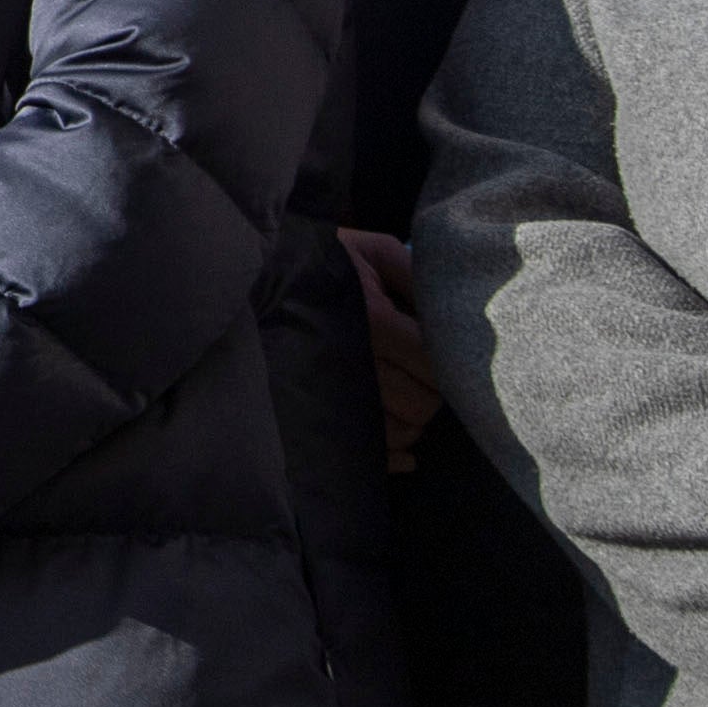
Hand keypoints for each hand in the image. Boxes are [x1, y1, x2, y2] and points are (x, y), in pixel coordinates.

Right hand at [338, 228, 440, 472]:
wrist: (255, 280)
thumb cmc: (320, 262)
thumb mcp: (370, 250)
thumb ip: (414, 273)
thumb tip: (452, 303)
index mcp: (374, 321)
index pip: (436, 364)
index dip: (447, 362)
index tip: (438, 351)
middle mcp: (357, 363)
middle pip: (423, 403)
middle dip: (433, 392)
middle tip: (423, 374)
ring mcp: (336, 395)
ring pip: (401, 431)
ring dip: (414, 421)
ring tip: (407, 399)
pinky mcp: (319, 415)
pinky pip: (371, 454)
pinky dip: (395, 456)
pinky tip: (406, 453)